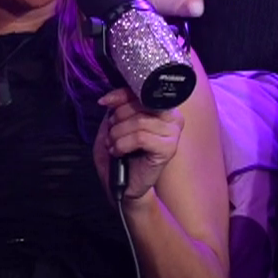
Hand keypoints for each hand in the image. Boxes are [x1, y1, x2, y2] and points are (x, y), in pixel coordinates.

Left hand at [92, 87, 183, 202]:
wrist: (124, 186)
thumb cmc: (120, 156)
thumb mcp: (113, 127)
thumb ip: (116, 109)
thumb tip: (111, 98)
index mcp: (162, 108)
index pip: (143, 91)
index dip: (121, 95)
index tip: (104, 102)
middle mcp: (172, 117)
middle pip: (141, 104)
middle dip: (118, 119)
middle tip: (111, 134)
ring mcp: (173, 134)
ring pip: (140, 122)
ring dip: (118, 134)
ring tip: (113, 145)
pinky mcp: (169, 149)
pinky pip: (141, 137)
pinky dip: (124, 144)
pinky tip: (119, 152)